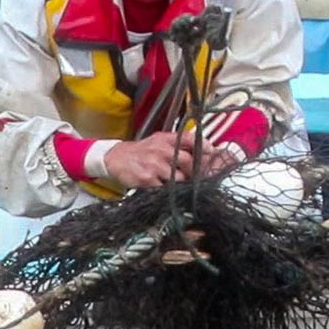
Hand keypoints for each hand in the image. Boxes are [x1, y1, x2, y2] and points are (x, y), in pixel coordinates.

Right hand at [102, 131, 224, 187]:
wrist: (115, 158)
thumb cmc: (141, 151)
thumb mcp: (159, 140)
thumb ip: (179, 143)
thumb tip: (204, 148)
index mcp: (166, 140)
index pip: (190, 139)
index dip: (204, 146)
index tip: (212, 153)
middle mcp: (161, 150)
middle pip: (188, 162)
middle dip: (193, 171)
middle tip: (193, 176)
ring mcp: (154, 165)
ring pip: (178, 177)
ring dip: (180, 182)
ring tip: (172, 181)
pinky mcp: (147, 179)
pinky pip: (164, 188)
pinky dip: (166, 189)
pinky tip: (161, 186)